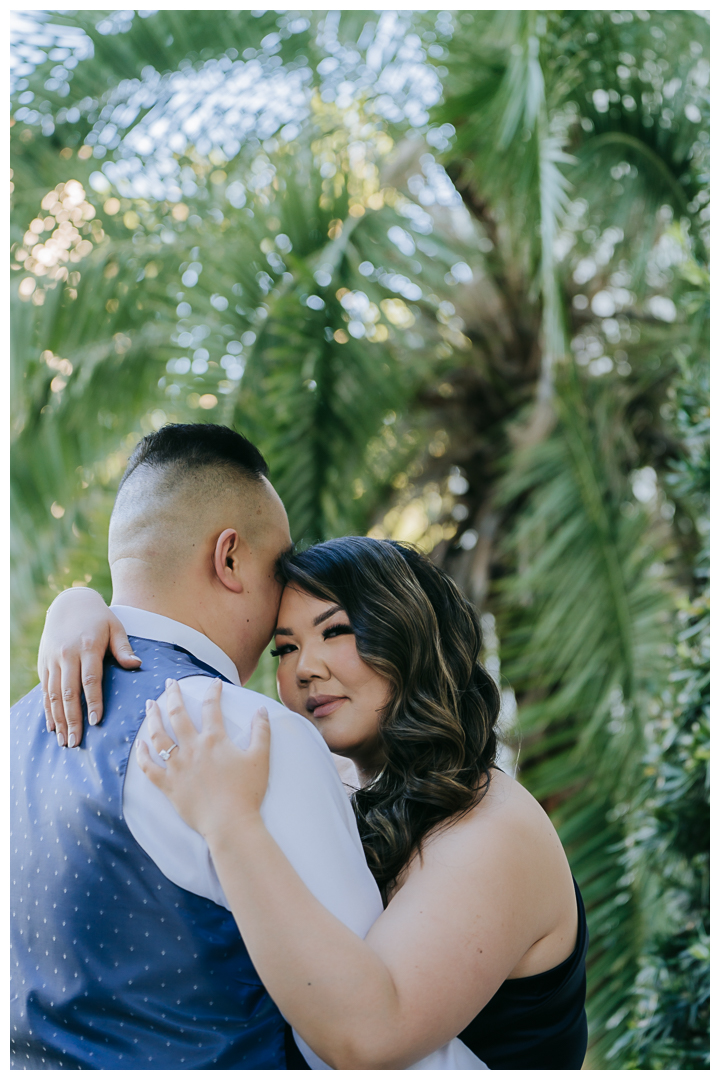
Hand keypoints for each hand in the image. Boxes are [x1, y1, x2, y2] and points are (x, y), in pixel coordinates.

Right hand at [37, 587, 140, 747]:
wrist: (69, 603)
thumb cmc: (99, 618)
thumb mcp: (115, 627)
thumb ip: (124, 648)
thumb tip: (137, 665)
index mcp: (87, 647)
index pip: (90, 680)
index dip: (93, 702)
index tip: (96, 722)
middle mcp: (67, 655)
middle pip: (69, 692)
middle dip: (72, 719)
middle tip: (76, 742)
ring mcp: (52, 661)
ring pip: (54, 695)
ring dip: (58, 720)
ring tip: (64, 740)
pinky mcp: (44, 664)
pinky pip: (45, 691)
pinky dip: (48, 710)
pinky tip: (52, 726)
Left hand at [137, 678, 270, 839]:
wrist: (230, 823)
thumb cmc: (247, 791)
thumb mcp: (261, 758)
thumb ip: (261, 731)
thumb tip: (261, 709)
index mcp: (214, 740)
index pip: (212, 707)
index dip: (213, 692)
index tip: (214, 683)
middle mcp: (192, 748)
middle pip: (178, 714)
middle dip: (173, 695)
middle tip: (169, 683)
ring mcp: (177, 766)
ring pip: (159, 736)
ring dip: (153, 717)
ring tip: (149, 704)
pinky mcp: (168, 785)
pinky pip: (149, 768)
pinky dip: (142, 755)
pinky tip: (138, 744)